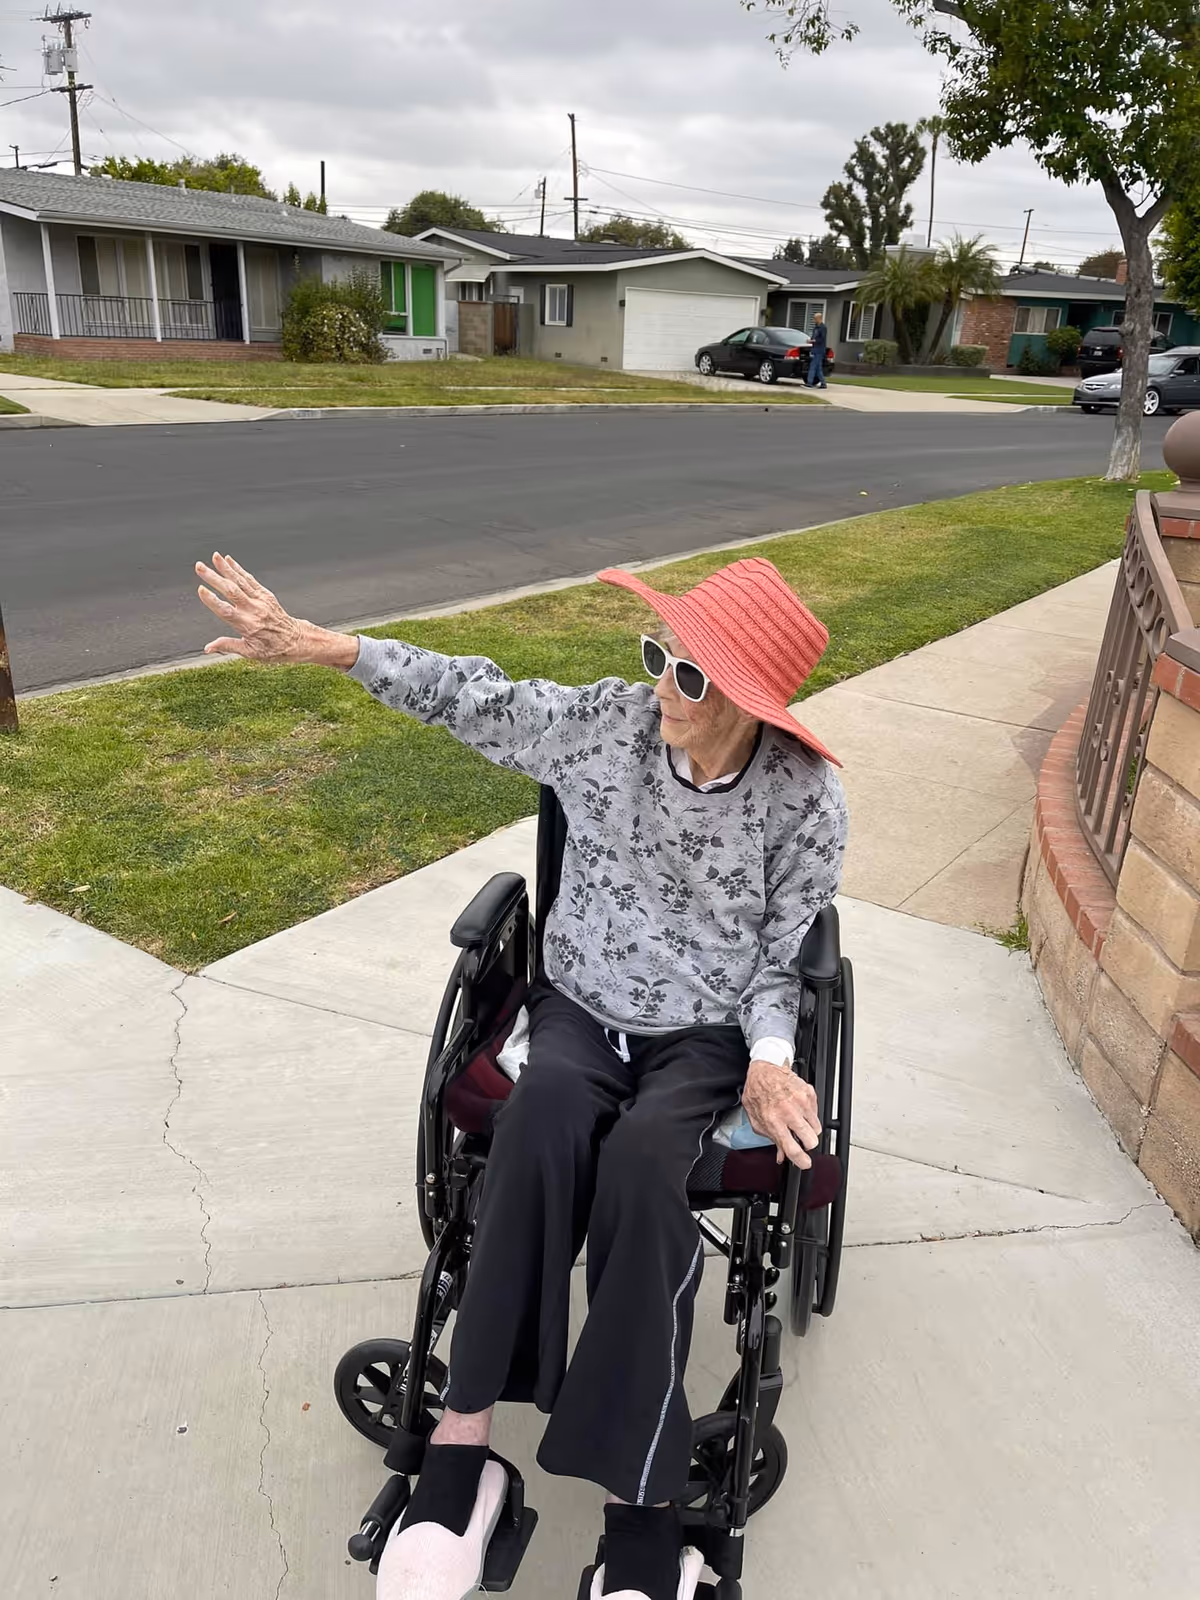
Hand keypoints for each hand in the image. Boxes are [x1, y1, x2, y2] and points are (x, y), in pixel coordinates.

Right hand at [195, 552, 357, 667]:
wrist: (297, 641)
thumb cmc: (274, 649)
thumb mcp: (250, 653)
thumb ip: (228, 646)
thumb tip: (208, 648)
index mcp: (248, 626)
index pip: (226, 611)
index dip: (213, 601)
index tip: (201, 590)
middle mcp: (254, 611)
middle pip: (231, 591)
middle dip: (214, 577)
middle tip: (199, 567)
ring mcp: (261, 601)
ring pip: (241, 581)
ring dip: (226, 568)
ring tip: (214, 557)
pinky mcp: (266, 595)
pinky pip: (251, 580)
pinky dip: (239, 569)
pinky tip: (229, 561)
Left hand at [741, 1059, 820, 1168]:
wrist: (764, 1070)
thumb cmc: (757, 1093)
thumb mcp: (757, 1119)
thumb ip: (770, 1138)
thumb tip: (782, 1155)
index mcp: (774, 1121)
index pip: (792, 1148)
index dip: (801, 1160)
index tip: (805, 1163)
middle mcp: (789, 1112)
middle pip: (810, 1140)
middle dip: (807, 1144)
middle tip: (800, 1139)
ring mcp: (801, 1102)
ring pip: (816, 1128)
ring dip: (809, 1129)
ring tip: (798, 1122)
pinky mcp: (809, 1093)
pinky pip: (816, 1113)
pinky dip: (809, 1115)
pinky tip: (798, 1109)